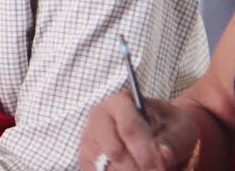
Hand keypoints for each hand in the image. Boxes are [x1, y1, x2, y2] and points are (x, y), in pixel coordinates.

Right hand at [79, 90, 198, 169]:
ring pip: (107, 166)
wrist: (162, 131)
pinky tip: (135, 169)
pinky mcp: (87, 158)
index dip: (146, 153)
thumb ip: (171, 141)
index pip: (129, 129)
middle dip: (137, 167)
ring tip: (148, 169)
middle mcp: (99, 118)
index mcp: (119, 103)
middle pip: (113, 150)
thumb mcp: (179, 128)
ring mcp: (90, 139)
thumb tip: (163, 156)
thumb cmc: (169, 126)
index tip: (161, 167)